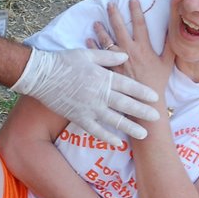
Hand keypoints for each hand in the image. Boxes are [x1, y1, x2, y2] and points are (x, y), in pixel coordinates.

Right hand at [9, 47, 159, 145]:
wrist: (42, 75)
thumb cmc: (64, 61)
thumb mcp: (87, 54)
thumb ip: (108, 57)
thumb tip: (125, 55)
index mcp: (103, 77)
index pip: (128, 86)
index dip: (142, 92)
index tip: (155, 97)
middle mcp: (99, 94)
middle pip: (126, 104)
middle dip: (143, 111)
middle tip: (156, 117)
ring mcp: (90, 107)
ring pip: (114, 120)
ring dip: (130, 127)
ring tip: (143, 134)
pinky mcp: (79, 117)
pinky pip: (96, 130)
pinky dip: (107, 137)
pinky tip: (118, 142)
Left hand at [93, 0, 172, 104]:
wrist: (145, 102)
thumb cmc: (158, 82)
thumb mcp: (167, 62)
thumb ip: (168, 45)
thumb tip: (171, 30)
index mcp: (143, 47)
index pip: (140, 23)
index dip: (136, 9)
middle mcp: (129, 51)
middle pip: (119, 28)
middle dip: (114, 14)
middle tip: (109, 4)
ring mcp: (118, 60)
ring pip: (106, 40)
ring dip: (100, 30)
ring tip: (96, 22)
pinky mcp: (110, 69)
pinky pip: (99, 55)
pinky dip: (92, 47)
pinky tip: (88, 40)